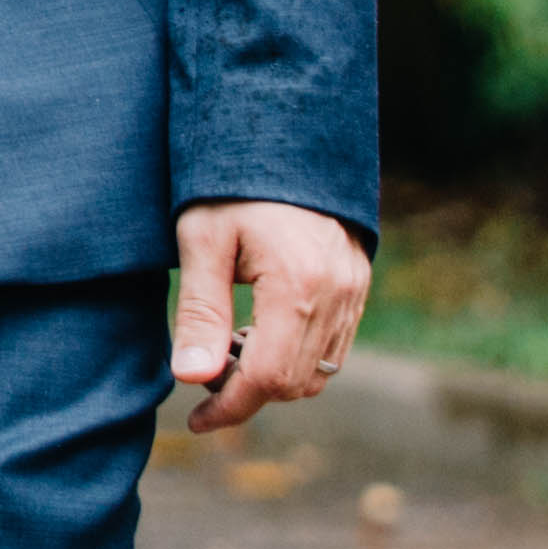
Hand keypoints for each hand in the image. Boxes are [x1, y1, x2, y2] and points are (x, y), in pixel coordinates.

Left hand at [170, 199, 371, 430]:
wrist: (283, 129)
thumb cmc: (231, 181)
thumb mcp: (202, 239)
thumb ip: (200, 313)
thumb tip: (189, 379)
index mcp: (298, 285)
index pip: (266, 378)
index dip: (228, 409)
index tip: (195, 419)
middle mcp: (337, 294)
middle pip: (296, 383)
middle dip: (248, 394)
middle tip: (205, 374)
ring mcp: (354, 289)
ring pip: (320, 370)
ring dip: (274, 376)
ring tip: (228, 345)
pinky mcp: (358, 283)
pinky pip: (334, 345)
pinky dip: (297, 354)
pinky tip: (259, 329)